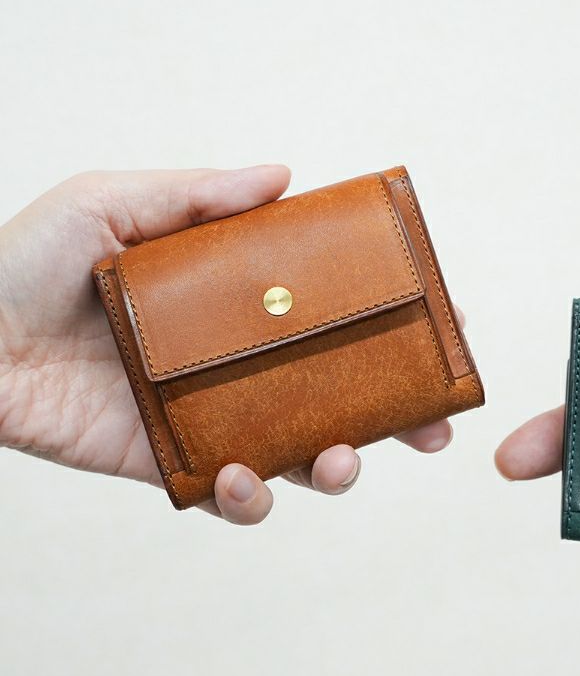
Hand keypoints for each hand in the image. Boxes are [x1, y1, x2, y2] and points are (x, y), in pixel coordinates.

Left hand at [0, 166, 455, 523]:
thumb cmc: (23, 261)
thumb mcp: (111, 203)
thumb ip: (197, 195)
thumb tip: (285, 176)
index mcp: (236, 301)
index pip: (332, 312)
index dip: (391, 322)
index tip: (441, 326)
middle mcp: (237, 360)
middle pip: (338, 392)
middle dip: (397, 416)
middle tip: (433, 428)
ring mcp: (212, 415)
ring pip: (300, 453)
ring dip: (337, 467)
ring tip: (341, 462)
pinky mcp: (175, 464)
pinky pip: (233, 495)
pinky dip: (253, 499)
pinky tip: (245, 477)